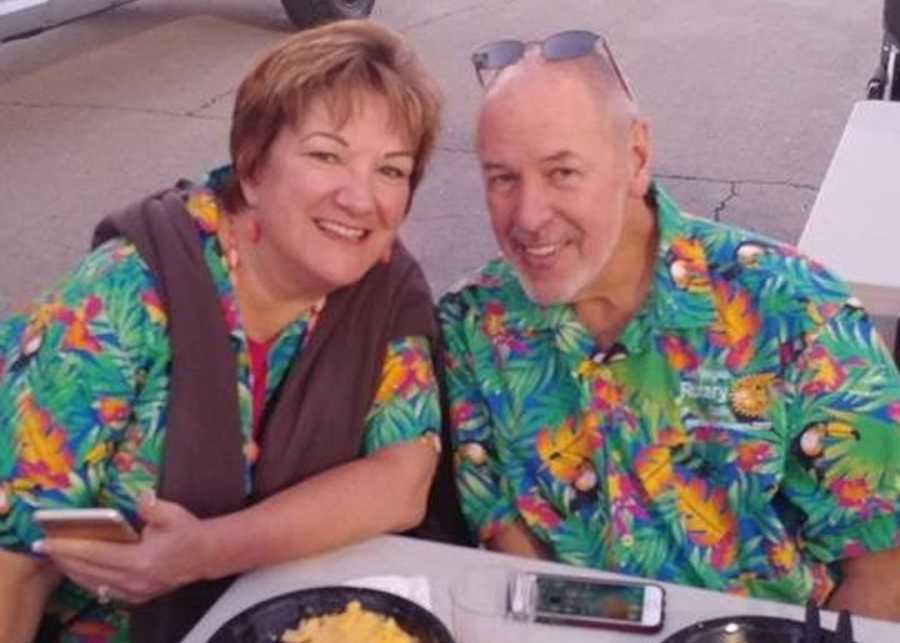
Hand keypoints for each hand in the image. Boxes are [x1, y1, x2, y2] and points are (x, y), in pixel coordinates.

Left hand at [35, 491, 210, 604]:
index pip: (95, 554)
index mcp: (140, 560)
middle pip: (88, 572)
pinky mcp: (137, 596)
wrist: (207, 555)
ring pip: (93, 584)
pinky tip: (81, 572)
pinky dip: (88, 581)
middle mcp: (133, 580)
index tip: (47, 542)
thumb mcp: (173, 514)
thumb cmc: (188, 532)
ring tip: (58, 558)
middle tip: (45, 547)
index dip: (68, 547)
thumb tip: (140, 496)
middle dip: (63, 559)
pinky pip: (104, 591)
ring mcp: (135, 591)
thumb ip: (152, 506)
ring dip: (73, 572)